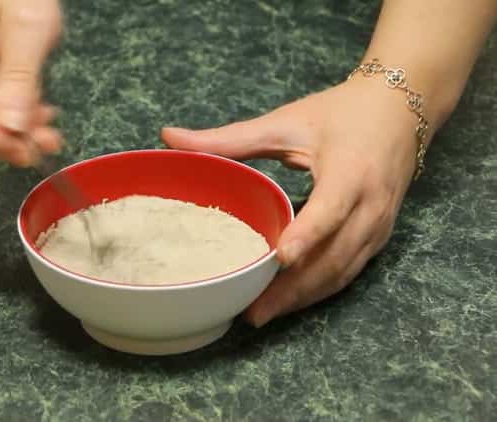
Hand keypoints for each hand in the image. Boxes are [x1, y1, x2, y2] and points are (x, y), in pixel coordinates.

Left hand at [162, 78, 421, 326]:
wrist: (401, 108)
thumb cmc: (340, 113)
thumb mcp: (286, 121)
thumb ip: (229, 137)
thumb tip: (169, 136)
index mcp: (350, 170)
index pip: (330, 209)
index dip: (307, 235)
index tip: (280, 258)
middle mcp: (371, 204)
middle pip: (334, 255)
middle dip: (293, 287)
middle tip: (252, 310)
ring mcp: (379, 225)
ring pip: (342, 271)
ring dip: (303, 297)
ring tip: (262, 314)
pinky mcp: (379, 237)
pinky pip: (349, 271)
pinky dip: (319, 290)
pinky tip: (289, 302)